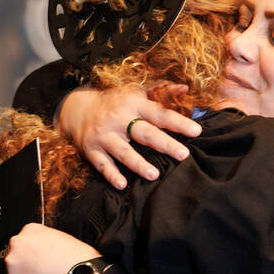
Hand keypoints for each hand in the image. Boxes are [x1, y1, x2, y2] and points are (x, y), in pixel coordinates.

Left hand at [5, 223, 100, 273]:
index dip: (30, 254)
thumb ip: (47, 243)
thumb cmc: (78, 258)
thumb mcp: (62, 238)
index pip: (24, 243)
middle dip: (24, 269)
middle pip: (16, 260)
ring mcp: (15, 267)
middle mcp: (18, 246)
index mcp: (30, 231)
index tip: (33, 260)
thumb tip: (47, 253)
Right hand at [58, 85, 201, 189]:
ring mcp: (104, 135)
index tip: (196, 131)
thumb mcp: (134, 92)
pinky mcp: (91, 149)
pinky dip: (111, 175)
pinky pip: (102, 164)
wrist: (77, 109)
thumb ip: (160, 91)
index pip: (159, 113)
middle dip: (164, 144)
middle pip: (144, 133)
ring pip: (123, 151)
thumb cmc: (114, 102)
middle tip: (183, 155)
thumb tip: (185, 89)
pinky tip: (122, 184)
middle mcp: (118, 119)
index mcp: (132, 104)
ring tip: (154, 175)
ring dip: (138, 164)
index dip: (178, 122)